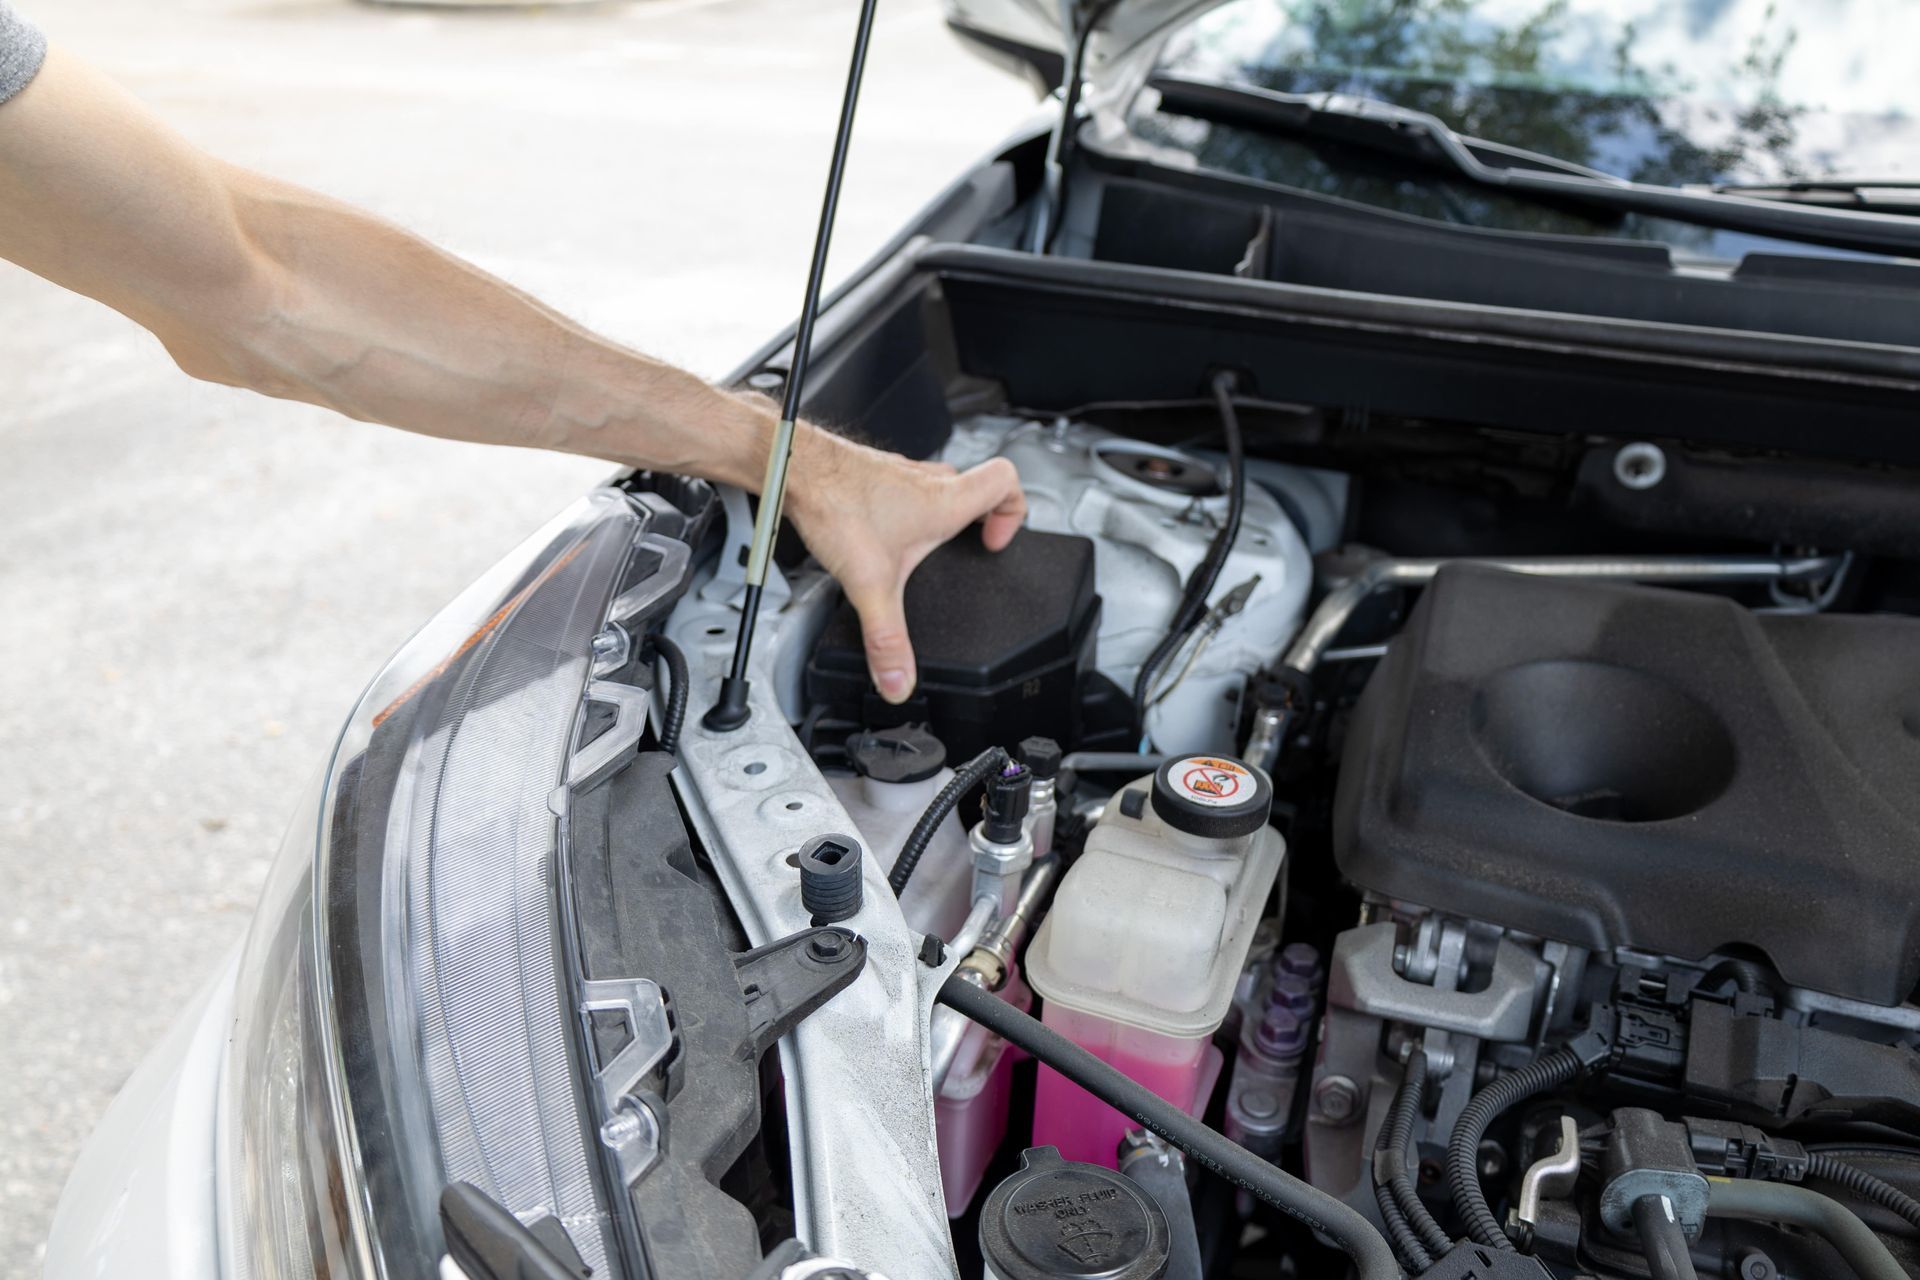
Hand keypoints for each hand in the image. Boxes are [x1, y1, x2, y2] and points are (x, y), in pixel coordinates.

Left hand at [786, 428, 1024, 703]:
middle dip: (976, 521)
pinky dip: (903, 507)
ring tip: (922, 544)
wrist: (793, 468)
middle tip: (964, 547)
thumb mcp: (870, 585)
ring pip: (939, 485)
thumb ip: (887, 638)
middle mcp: (927, 480)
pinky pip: (904, 486)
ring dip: (939, 512)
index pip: (1007, 481)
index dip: (1014, 511)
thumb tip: (900, 680)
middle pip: (975, 489)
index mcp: (944, 501)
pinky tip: (878, 532)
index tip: (996, 541)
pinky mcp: (873, 472)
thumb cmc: (836, 504)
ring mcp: (900, 472)